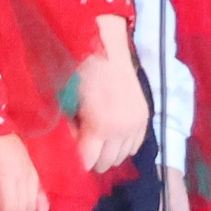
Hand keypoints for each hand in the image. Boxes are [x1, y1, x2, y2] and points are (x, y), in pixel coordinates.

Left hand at [71, 34, 146, 173]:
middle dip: (92, 159)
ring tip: (94, 142)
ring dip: (108, 153)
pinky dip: (122, 145)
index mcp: (101, 125)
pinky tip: (110, 137)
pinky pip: (135, 145)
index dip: (77, 162)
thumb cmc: (78, 71)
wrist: (106, 48)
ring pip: (123, 156)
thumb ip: (69, 128)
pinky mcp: (145, 117)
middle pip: (108, 162)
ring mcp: (137, 124)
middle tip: (80, 149)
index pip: (89, 161)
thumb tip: (69, 146)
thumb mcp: (65, 102)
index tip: (68, 159)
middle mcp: (123, 129)